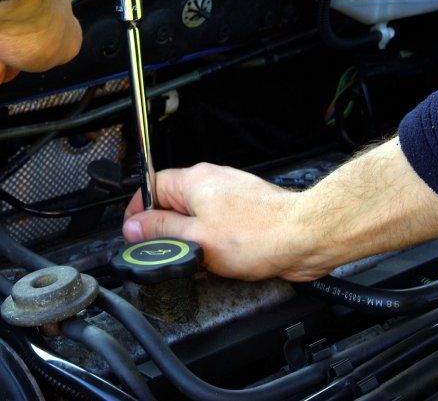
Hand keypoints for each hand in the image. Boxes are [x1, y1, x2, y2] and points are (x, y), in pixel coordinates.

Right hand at [123, 163, 324, 280]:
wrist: (304, 237)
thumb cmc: (259, 235)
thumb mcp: (196, 239)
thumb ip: (161, 232)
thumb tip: (133, 227)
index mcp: (194, 180)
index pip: (151, 186)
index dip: (138, 210)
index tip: (134, 232)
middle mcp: (211, 181)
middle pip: (172, 202)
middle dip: (167, 229)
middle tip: (169, 250)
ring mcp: (230, 194)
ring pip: (195, 216)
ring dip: (192, 237)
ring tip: (200, 256)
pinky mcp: (246, 210)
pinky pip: (216, 223)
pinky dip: (212, 240)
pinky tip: (220, 257)